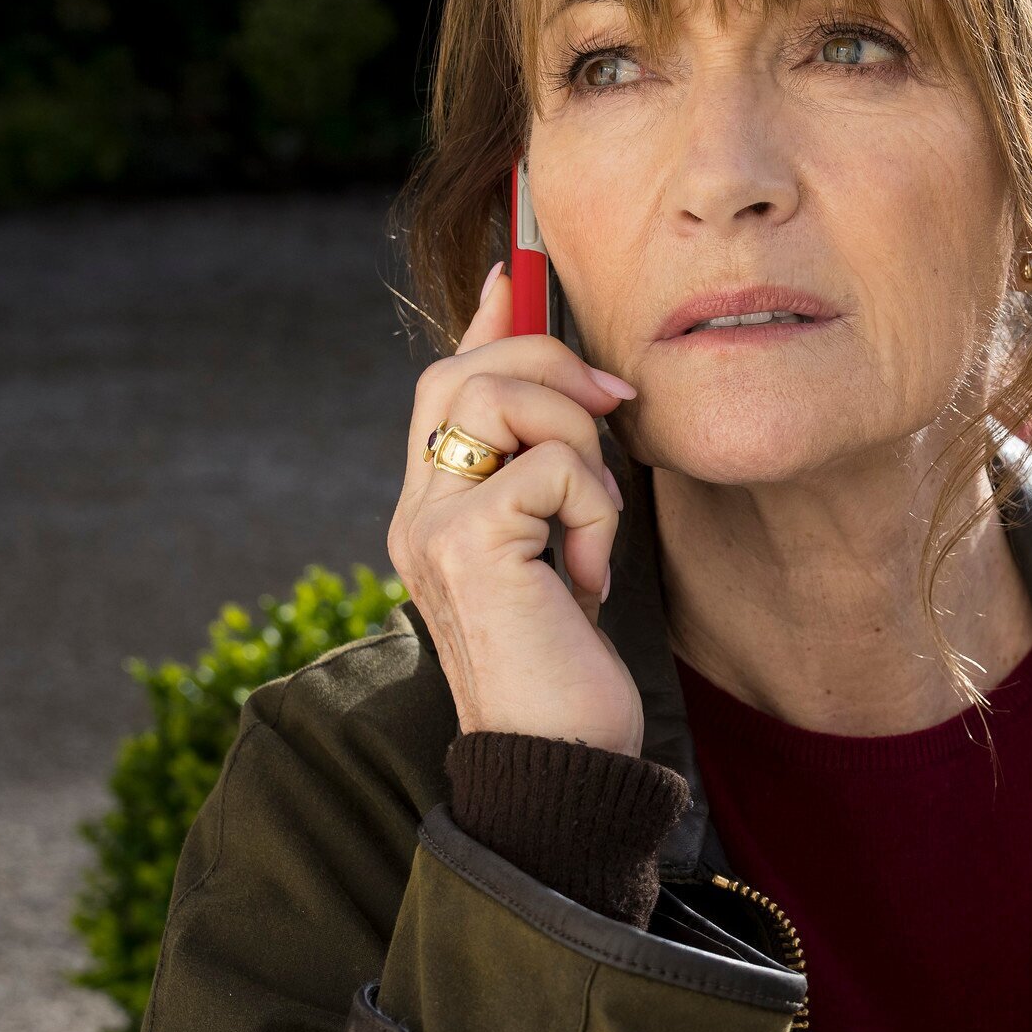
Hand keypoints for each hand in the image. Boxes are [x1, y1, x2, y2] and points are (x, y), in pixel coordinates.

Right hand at [386, 265, 644, 753]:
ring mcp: (432, 525)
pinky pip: (552, 466)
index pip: (445, 384)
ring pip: (503, 397)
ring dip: (578, 444)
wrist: (560, 760)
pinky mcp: (467, 545)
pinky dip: (593, 510)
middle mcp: (417, 510)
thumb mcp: (566, 553)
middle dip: (549, 363)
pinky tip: (587, 577)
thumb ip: (556, 479)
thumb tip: (587, 396)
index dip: (484, 320)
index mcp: (435, 509)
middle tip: (614, 409)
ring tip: (591, 527)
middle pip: (464, 369)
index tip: (515, 271)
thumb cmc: (572, 666)